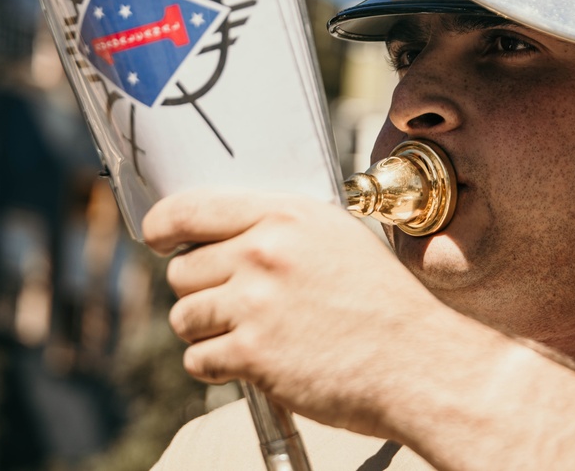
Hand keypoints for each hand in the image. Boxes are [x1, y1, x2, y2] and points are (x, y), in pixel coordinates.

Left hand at [141, 189, 462, 436]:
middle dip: (200, 291)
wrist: (415, 360)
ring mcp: (256, 302)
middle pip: (182, 269)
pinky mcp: (253, 353)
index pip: (192, 208)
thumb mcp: (338, 238)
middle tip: (236, 305)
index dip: (163, 226)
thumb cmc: (382, 302)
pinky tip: (254, 362)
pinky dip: (218, 366)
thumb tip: (225, 236)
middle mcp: (265, 252)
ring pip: (184, 317)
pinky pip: (198, 359)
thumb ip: (282, 230)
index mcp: (287, 216)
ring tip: (250, 336)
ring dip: (207, 331)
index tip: (159, 238)